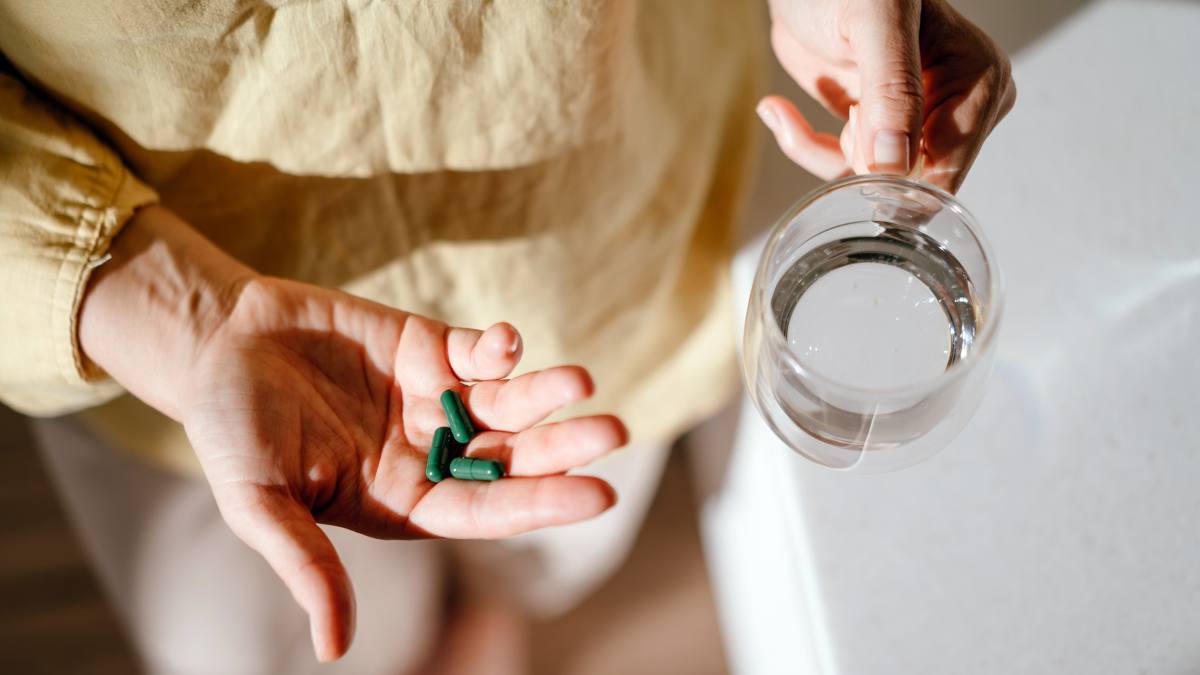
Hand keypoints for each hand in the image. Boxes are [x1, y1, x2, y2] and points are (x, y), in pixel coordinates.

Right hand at [79, 206, 624, 660]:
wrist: (217, 344)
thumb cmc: (231, 431)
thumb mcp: (260, 503)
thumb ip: (306, 565)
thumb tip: (334, 649)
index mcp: (404, 501)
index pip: (486, 509)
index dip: (540, 502)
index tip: (599, 494)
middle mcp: (431, 453)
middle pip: (511, 456)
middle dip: (561, 446)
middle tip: (612, 434)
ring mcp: (433, 400)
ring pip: (508, 402)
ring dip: (546, 393)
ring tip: (580, 382)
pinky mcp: (429, 348)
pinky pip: (479, 350)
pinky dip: (500, 346)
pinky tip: (508, 342)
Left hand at [758, 0, 1015, 191]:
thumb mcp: (875, 18)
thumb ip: (892, 88)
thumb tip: (896, 162)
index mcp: (979, 82)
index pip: (947, 167)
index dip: (893, 173)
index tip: (853, 137)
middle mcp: (957, 109)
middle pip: (908, 183)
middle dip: (856, 157)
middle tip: (838, 106)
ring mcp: (915, 123)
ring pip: (871, 183)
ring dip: (820, 152)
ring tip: (790, 107)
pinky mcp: (875, 130)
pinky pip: (844, 169)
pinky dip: (803, 145)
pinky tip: (778, 108)